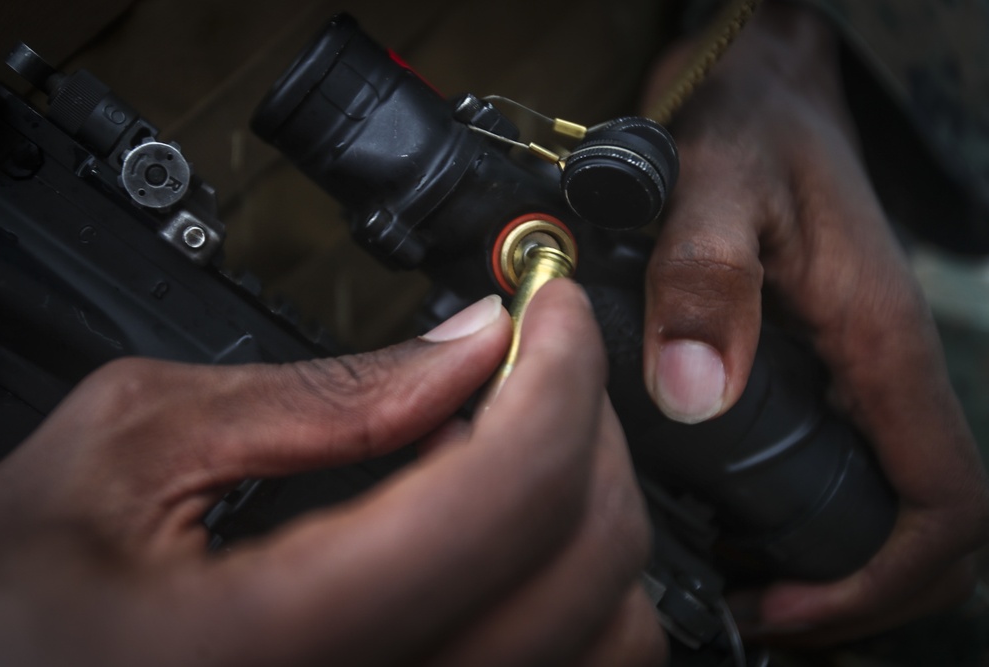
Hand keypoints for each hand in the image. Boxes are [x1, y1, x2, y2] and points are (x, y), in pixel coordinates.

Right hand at [0, 282, 664, 666]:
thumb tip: (468, 343)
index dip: (559, 369)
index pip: (508, 493)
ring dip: (590, 510)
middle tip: (538, 357)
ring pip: (610, 637)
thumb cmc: (13, 605)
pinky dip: (573, 586)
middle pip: (586, 563)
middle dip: (585, 424)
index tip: (550, 308)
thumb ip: (321, 396)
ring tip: (515, 443)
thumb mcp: (130, 451)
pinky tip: (502, 534)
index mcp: (268, 646)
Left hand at [642, 0, 988, 643]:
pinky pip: (846, 459)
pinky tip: (732, 518)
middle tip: (756, 614)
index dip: (881, 583)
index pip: (942, 505)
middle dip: (857, 595)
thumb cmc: (746, 126)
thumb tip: (696, 397)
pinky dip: (806, 512)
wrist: (759, 86)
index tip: (788, 606)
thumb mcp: (712, 187)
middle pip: (923, 525)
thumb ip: (703, 281)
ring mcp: (858, 366)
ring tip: (742, 587)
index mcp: (879, 344)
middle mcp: (882, 367)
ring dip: (833, 562)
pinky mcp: (826, 357)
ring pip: (886, 498)